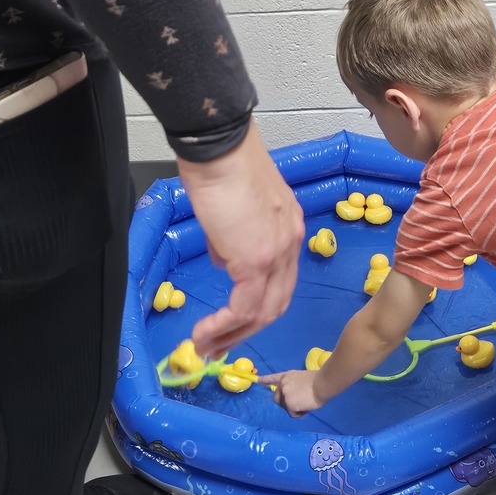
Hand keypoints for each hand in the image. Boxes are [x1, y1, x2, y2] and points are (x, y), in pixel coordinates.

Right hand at [178, 119, 304, 357]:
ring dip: (233, 335)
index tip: (235, 321)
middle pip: (278, 301)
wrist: (219, 147)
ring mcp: (277, 253)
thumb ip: (235, 238)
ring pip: (263, 311)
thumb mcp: (235, 207)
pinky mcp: (255, 260)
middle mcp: (291, 242)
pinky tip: (204, 333)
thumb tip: (226, 259)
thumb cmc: (222, 164)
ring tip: (206, 347)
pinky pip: (242, 307)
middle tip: (221, 345)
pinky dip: (223, 326)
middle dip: (248, 329)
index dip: (259, 304)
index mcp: (289, 227)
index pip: (282, 278)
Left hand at [259, 369, 326, 417]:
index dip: (265, 380)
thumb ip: (294, 385)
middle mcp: (282, 384)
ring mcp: (284, 394)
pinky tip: (307, 407)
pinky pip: (293, 414)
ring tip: (306, 403)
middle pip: (277, 399)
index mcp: (286, 376)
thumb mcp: (301, 378)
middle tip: (298, 404)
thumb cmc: (318, 380)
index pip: (273, 378)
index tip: (258, 380)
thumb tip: (296, 396)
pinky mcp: (288, 404)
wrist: (322, 383)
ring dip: (295, 408)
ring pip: (286, 407)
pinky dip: (300, 413)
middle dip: (285, 404)